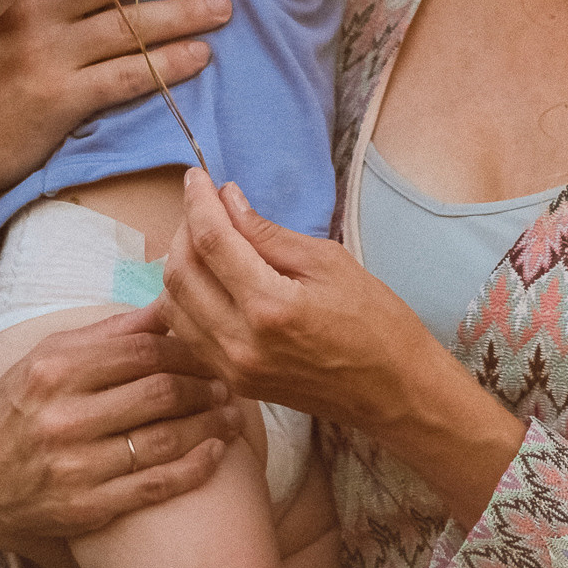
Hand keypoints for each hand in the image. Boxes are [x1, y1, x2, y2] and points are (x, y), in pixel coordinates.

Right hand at [0, 307, 240, 567]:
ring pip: (164, 440)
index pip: (140, 352)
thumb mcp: (49, 358)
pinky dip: (194, 467)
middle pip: (158, 393)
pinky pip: (155, 485)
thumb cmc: (22, 408)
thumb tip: (166, 304)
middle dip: (203, 386)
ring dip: (208, 425)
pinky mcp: (88, 506)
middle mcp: (63, 417)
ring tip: (231, 416)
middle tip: (225, 383)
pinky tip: (214, 452)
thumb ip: (109, 333)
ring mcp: (76, 466)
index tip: (207, 352)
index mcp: (53, 371)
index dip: (185, 351)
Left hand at [158, 170, 525, 527]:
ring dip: (179, 264)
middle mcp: (241, 342)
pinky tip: (207, 278)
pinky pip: (187, 332)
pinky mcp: (234, 382)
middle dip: (184, 229)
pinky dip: (185, 298)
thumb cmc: (376, 322)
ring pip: (172, 305)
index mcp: (270, 307)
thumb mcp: (329, 262)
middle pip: (180, 272)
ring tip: (205, 239)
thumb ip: (268, 234)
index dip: (197, 202)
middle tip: (205, 207)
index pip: (211, 242)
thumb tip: (227, 201)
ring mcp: (233, 368)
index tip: (196, 176)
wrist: (395, 392)